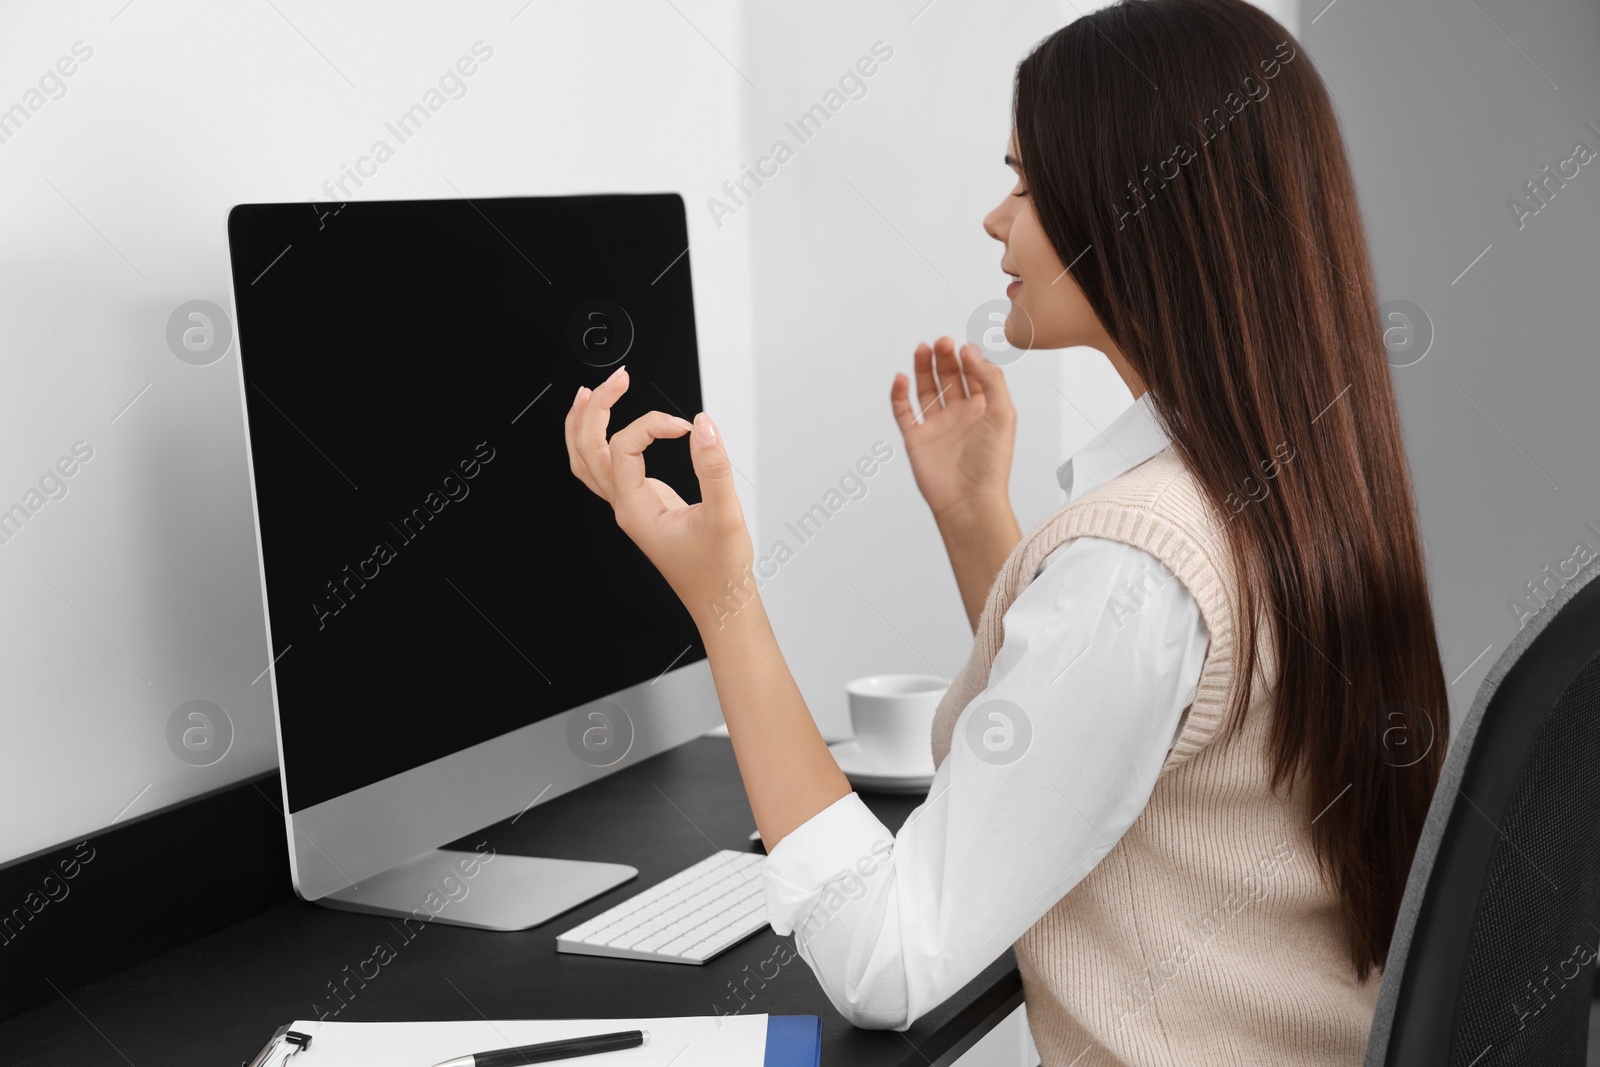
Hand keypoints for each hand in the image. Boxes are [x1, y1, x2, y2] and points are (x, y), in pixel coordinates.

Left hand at [565, 367, 752, 626]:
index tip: (683, 426)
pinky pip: (603, 471)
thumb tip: (704, 426)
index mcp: (636, 509)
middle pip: (587, 450)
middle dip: (596, 409)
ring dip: (583, 426)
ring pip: (586, 462)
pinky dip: (598, 444)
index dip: (651, 426)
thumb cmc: (719, 569)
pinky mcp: (640, 507)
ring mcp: (628, 507)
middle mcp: (625, 507)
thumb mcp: (724, 515)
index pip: (623, 449)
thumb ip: (714, 468)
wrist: (719, 599)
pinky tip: (608, 428)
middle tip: (618, 379)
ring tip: (590, 394)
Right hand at [890, 336, 1016, 527]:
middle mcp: (959, 415)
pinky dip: (899, 393)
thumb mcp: (1003, 413)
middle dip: (945, 357)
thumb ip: (990, 379)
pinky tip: (902, 377)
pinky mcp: (916, 438)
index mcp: (983, 409)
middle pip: (949, 376)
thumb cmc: (991, 464)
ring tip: (923, 348)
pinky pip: (903, 411)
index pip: (974, 373)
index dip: (968, 357)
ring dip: (924, 368)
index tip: (964, 346)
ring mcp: (936, 426)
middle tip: (942, 341)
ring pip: (926, 388)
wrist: (969, 501)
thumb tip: (970, 351)